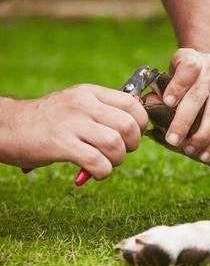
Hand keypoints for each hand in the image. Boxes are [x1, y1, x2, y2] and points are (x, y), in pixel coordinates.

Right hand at [0, 84, 147, 179]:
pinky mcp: (60, 144)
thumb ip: (103, 111)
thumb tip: (135, 127)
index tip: (134, 135)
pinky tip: (95, 173)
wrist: (7, 126)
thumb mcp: (76, 104)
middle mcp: (83, 104)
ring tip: (106, 163)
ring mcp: (72, 123)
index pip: (132, 103)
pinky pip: (97, 161)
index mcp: (90, 93)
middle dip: (132, 145)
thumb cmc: (47, 120)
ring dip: (117, 160)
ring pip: (115, 144)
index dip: (140, 123)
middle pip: (128, 125)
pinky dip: (103, 172)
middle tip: (120, 152)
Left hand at [162, 48, 209, 161]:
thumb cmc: (187, 74)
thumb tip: (149, 104)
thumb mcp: (172, 72)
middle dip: (184, 121)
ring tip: (189, 150)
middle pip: (199, 96)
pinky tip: (204, 154)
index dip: (178, 85)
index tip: (167, 102)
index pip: (188, 69)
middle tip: (172, 140)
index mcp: (193, 59)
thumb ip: (162, 88)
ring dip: (202, 136)